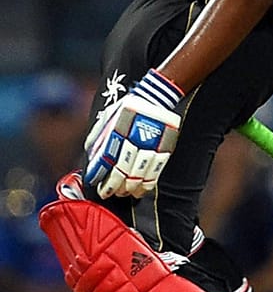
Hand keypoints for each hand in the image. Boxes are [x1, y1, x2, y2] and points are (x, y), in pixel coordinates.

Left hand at [84, 69, 182, 198]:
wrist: (154, 98)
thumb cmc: (128, 108)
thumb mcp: (108, 117)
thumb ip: (98, 135)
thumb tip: (89, 154)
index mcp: (117, 133)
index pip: (105, 161)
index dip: (100, 176)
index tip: (98, 185)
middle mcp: (132, 141)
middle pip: (122, 172)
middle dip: (114, 186)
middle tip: (110, 192)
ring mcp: (149, 146)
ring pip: (138, 175)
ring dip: (130, 188)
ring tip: (124, 193)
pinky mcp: (162, 149)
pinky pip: (154, 172)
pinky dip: (147, 184)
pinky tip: (140, 190)